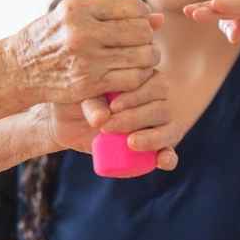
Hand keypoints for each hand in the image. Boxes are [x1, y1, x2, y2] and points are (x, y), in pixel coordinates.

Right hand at [6, 0, 162, 103]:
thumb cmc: (49, 37)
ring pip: (140, 56)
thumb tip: (159, 18)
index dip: (143, 12)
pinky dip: (140, 76)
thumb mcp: (70, 14)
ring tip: (144, 56)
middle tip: (144, 40)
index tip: (143, 18)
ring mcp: (86, 59)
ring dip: (149, 56)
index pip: (129, 5)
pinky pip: (131, 78)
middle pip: (139, 31)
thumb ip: (108, 12)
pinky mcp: (89, 83)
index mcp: (77, 7)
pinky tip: (137, 72)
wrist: (20, 68)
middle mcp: (82, 31)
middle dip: (148, 35)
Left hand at [45, 68, 177, 169]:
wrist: (70, 122)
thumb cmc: (79, 100)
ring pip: (168, 130)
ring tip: (130, 142)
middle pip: (161, 107)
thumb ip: (92, 103)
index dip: (135, 96)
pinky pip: (169, 153)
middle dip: (135, 118)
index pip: (153, 83)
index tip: (113, 107)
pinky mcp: (156, 148)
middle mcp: (157, 100)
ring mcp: (159, 125)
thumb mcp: (83, 97)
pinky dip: (168, 158)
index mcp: (144, 79)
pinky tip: (162, 160)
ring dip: (152, 138)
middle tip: (109, 126)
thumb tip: (101, 119)